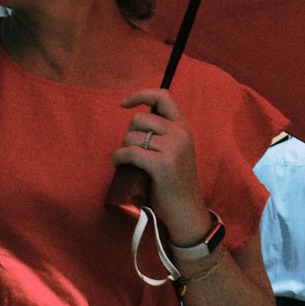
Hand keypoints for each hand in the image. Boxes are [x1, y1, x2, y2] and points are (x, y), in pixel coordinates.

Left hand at [112, 90, 206, 240]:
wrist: (186, 210)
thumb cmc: (174, 182)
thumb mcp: (176, 150)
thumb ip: (164, 133)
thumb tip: (136, 122)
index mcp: (184, 127)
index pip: (163, 96)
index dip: (140, 94)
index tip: (123, 103)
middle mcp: (180, 134)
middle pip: (140, 118)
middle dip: (129, 133)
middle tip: (132, 151)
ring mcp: (172, 148)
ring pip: (132, 136)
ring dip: (123, 148)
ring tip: (126, 161)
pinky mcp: (161, 164)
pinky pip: (130, 152)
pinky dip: (119, 157)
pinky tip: (119, 163)